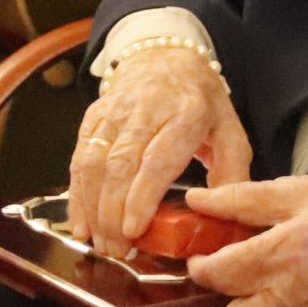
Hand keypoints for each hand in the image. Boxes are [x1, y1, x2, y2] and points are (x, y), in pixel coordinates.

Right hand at [67, 48, 251, 257]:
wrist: (165, 56)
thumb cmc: (201, 102)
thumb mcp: (230, 131)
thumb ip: (231, 173)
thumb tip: (222, 215)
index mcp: (186, 114)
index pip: (157, 159)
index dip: (140, 197)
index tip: (132, 229)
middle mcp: (146, 110)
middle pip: (119, 165)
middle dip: (112, 213)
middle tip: (117, 250)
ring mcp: (115, 112)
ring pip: (93, 162)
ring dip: (91, 207)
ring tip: (98, 242)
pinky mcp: (94, 116)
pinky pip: (79, 156)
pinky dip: (76, 192)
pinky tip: (80, 221)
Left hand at [182, 175, 307, 306]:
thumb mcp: (298, 190)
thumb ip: (242, 200)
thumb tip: (198, 200)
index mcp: (283, 254)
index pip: (218, 276)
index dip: (197, 269)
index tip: (197, 258)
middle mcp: (296, 296)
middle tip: (210, 294)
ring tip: (248, 291)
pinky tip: (287, 293)